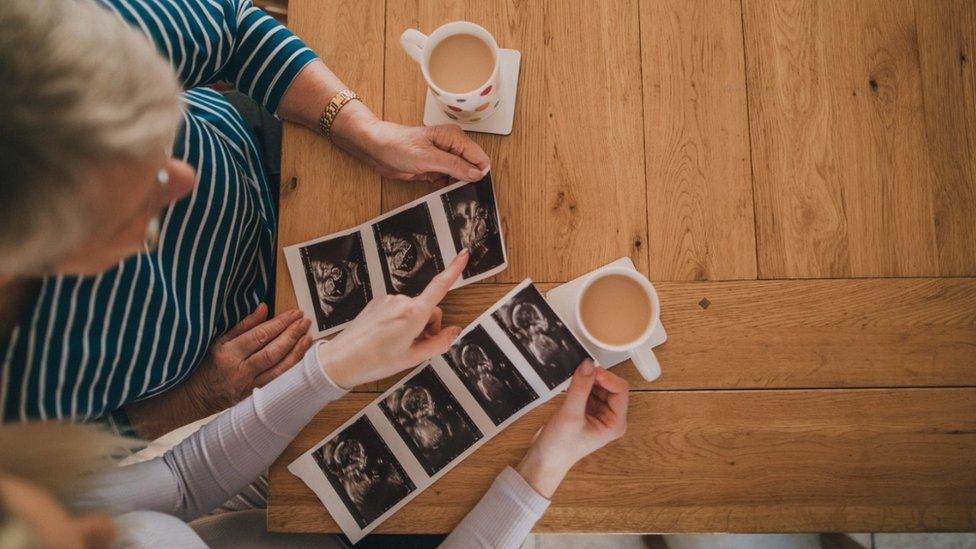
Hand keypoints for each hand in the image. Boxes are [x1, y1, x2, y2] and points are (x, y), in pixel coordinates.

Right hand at [125, 304, 311, 437]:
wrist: (190, 398)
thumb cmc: (203, 366)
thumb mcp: (217, 341)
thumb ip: (242, 325)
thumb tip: (264, 307)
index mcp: (228, 354)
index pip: (261, 335)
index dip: (280, 323)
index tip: (294, 313)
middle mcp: (239, 371)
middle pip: (273, 351)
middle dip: (292, 334)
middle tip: (305, 321)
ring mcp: (248, 387)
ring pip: (279, 369)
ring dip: (296, 352)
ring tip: (308, 337)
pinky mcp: (253, 397)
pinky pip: (276, 382)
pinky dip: (290, 370)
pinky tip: (301, 359)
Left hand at [274, 60, 488, 182]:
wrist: (375, 148)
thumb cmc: (397, 146)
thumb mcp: (428, 158)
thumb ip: (454, 165)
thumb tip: (477, 174)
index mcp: (454, 137)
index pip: (479, 157)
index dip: (479, 174)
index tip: (474, 189)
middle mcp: (452, 146)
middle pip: (472, 167)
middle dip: (468, 181)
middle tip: (462, 196)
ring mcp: (444, 157)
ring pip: (461, 176)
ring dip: (456, 186)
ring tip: (449, 195)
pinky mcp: (435, 168)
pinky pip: (448, 180)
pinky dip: (446, 187)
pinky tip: (440, 192)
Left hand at [319, 250, 468, 388]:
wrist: (342, 360)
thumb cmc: (375, 362)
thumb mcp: (413, 358)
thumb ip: (439, 343)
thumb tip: (455, 331)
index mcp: (413, 314)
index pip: (440, 286)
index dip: (454, 269)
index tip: (464, 255)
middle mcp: (401, 301)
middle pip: (428, 308)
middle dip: (428, 326)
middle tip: (416, 346)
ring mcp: (388, 300)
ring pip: (413, 309)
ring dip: (412, 324)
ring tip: (398, 344)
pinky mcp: (378, 302)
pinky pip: (398, 309)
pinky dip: (399, 320)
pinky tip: (387, 336)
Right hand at [516, 360, 628, 497]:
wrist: (544, 460)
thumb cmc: (560, 446)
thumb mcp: (570, 415)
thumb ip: (580, 388)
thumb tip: (588, 364)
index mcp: (615, 422)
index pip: (620, 390)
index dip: (607, 377)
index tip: (590, 369)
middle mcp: (610, 417)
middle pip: (610, 386)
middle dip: (595, 378)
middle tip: (579, 371)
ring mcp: (598, 414)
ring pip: (598, 386)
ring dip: (586, 380)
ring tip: (572, 380)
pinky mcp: (586, 410)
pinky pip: (587, 390)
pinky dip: (579, 385)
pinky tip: (568, 386)